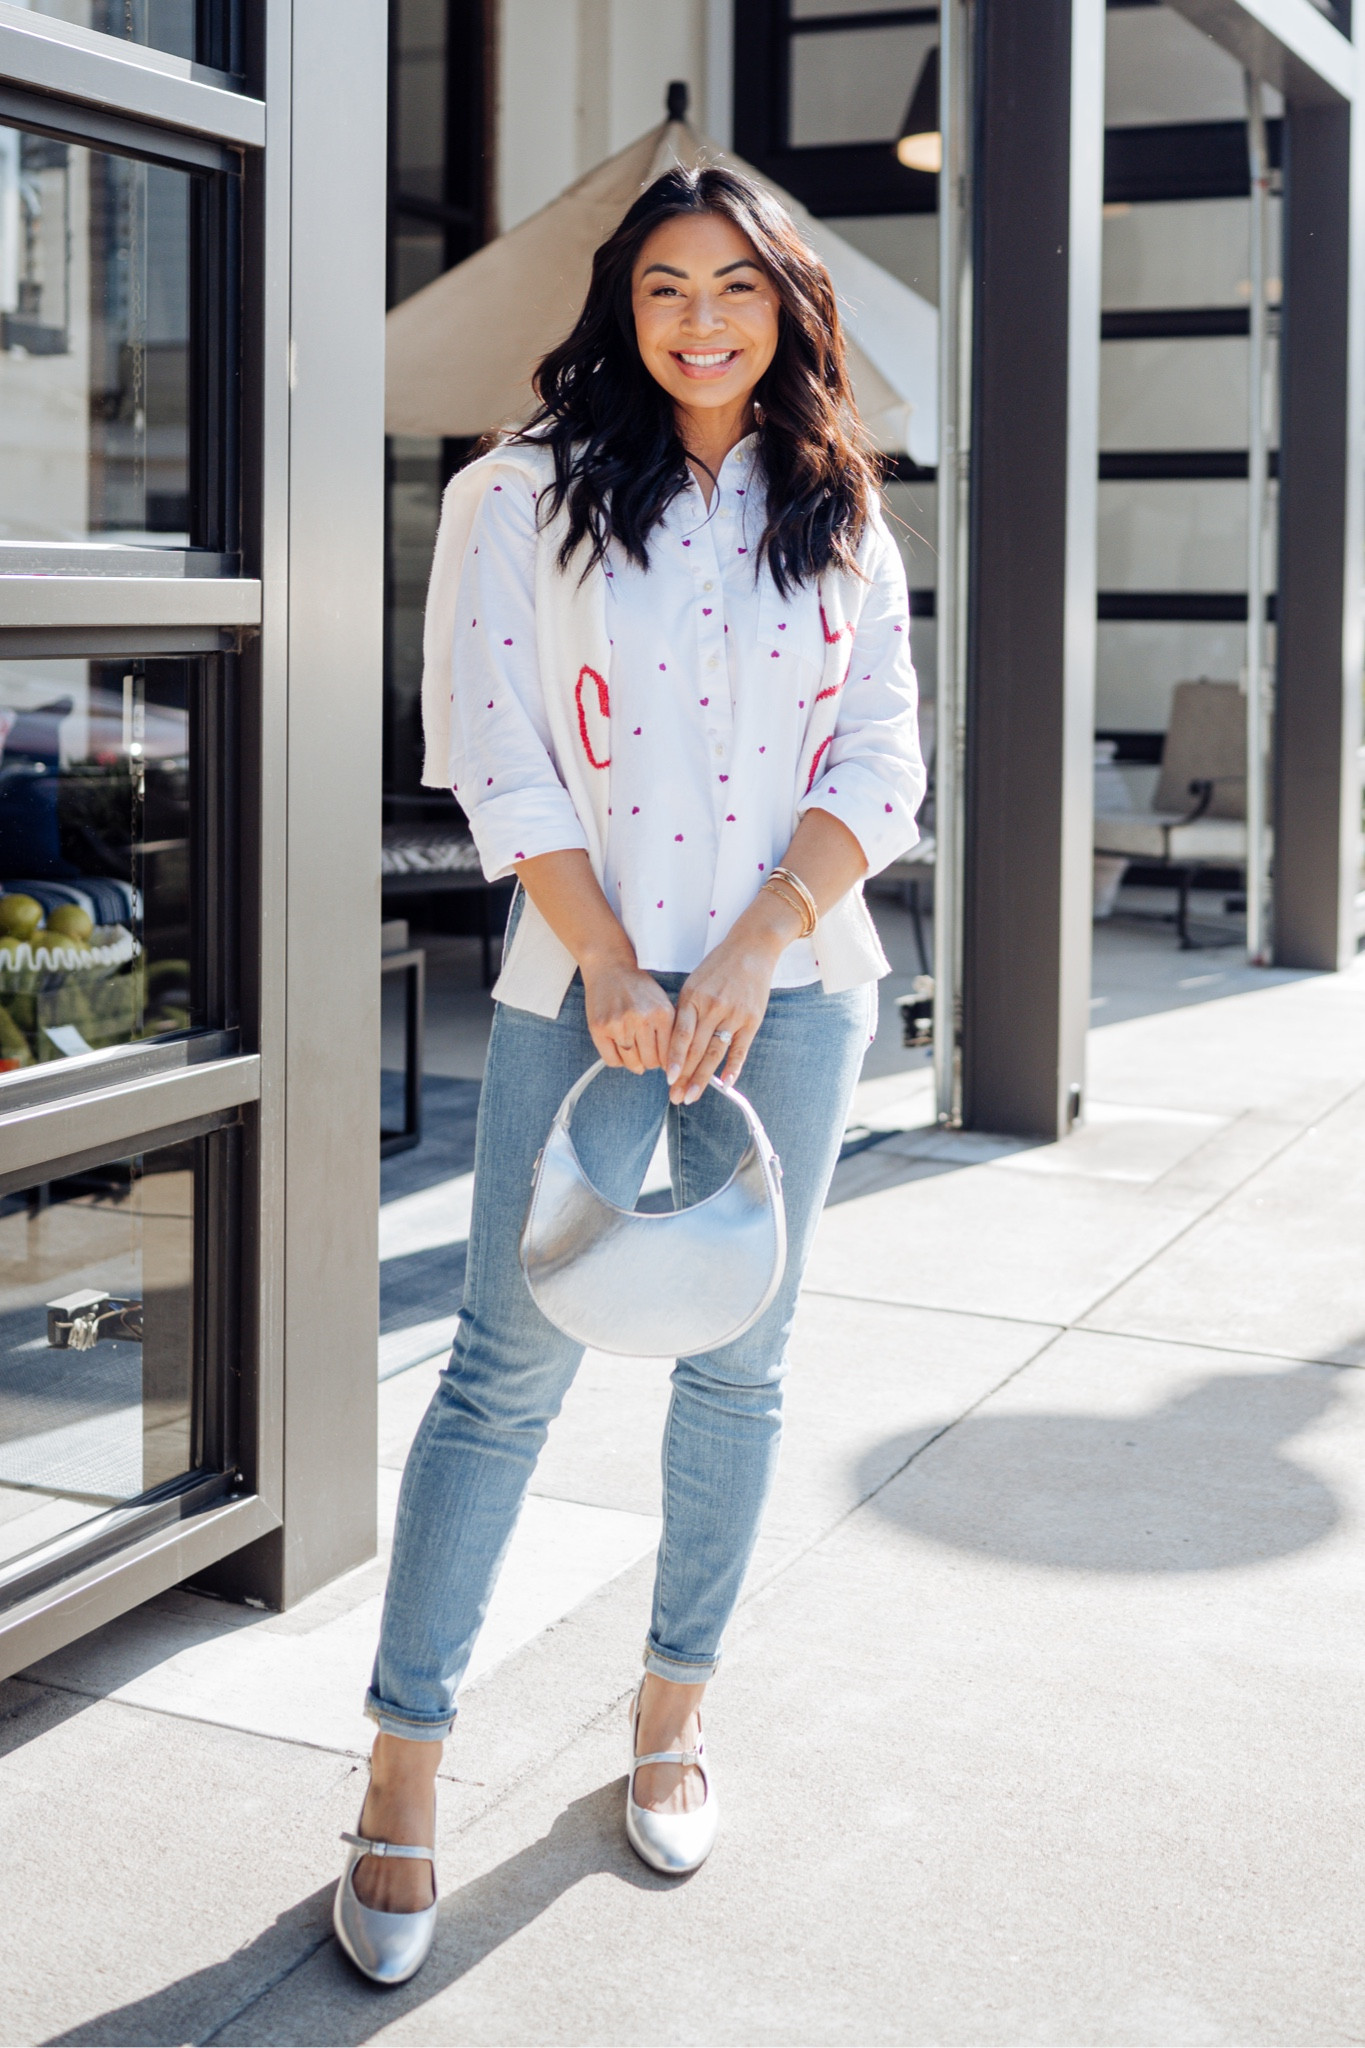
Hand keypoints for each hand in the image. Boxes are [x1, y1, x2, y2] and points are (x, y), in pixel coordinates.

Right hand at [581, 955, 675, 1073]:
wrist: (610, 967)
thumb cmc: (638, 987)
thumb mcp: (662, 1003)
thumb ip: (670, 1031)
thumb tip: (670, 1064)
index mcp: (662, 1014)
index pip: (668, 1056)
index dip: (666, 1062)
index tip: (662, 1061)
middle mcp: (641, 1019)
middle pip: (650, 1062)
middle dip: (649, 1061)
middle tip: (646, 1054)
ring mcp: (618, 1024)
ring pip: (631, 1063)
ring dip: (634, 1062)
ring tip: (633, 1050)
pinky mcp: (599, 1028)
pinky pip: (611, 1060)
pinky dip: (617, 1060)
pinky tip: (620, 1049)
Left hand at [665, 890, 797, 1103]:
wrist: (751, 948)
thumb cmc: (718, 967)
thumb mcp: (694, 983)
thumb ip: (686, 1011)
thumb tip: (675, 1043)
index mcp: (693, 997)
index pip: (681, 1035)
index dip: (674, 1058)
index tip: (667, 1079)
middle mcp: (712, 1007)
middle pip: (696, 1049)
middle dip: (684, 1076)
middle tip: (676, 1097)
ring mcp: (733, 1014)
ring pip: (715, 1052)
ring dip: (703, 1077)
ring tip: (692, 1096)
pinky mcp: (752, 1019)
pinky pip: (741, 1048)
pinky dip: (733, 1067)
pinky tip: (725, 1084)